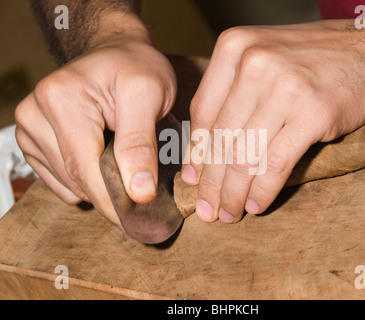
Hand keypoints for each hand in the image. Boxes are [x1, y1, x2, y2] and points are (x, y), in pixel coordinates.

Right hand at [15, 18, 176, 226]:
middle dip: (109, 195)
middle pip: (75, 178)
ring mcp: (31, 128)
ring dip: (98, 186)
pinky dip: (85, 181)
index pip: (84, 168)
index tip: (133, 221)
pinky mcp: (35, 141)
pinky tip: (103, 162)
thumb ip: (140, 142)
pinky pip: (61, 180)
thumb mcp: (149, 95)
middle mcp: (35, 113)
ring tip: (124, 165)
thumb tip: (138, 191)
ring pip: (68, 183)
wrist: (118, 53)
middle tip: (141, 197)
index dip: (111, 201)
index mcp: (61, 99)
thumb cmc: (136, 68)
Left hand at [181, 6, 364, 222]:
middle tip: (208, 209)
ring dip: (233, 193)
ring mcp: (284, 87)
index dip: (196, 153)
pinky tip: (256, 205)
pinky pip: (276, 164)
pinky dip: (263, 191)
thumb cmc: (313, 63)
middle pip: (221, 138)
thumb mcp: (263, 62)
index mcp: (234, 47)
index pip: (203, 112)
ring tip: (229, 213)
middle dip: (212, 183)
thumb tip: (202, 152)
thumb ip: (232, 96)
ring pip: (244, 155)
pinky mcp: (313, 113)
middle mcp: (254, 63)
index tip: (193, 180)